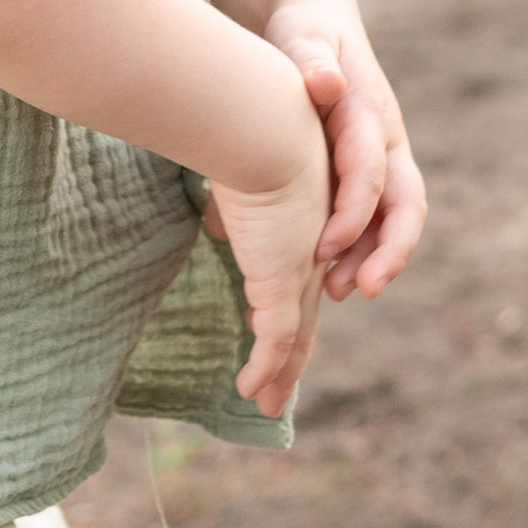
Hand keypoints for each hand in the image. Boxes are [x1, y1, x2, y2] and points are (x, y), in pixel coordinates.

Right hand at [201, 96, 332, 420]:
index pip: (296, 277)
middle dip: (291, 358)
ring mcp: (300, 268)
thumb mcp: (239, 172)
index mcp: (302, 223)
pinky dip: (265, 368)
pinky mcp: (284, 279)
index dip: (285, 310)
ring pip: (295, 337)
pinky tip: (250, 392)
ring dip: (280, 375)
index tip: (265, 332)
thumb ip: (233, 203)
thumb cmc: (242, 129)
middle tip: (278, 390)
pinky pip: (277, 339)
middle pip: (303, 316)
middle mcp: (309, 250)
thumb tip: (218, 219)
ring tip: (268, 405)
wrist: (263, 123)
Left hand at [261, 0, 426, 301]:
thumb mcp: (303, 37)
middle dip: (389, 250)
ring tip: (337, 293)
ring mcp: (381, 157)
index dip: (353, 213)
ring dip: (372, 258)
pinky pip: (373, 217)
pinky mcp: (366, 169)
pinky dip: (358, 248)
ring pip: (393, 218)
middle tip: (361, 290)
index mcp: (370, 112)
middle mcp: (386, 140)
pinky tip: (326, 277)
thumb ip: (312, 58)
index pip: (372, 171)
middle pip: (406, 203)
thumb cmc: (304, 32)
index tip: (323, 249)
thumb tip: (327, 82)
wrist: (317, 22)